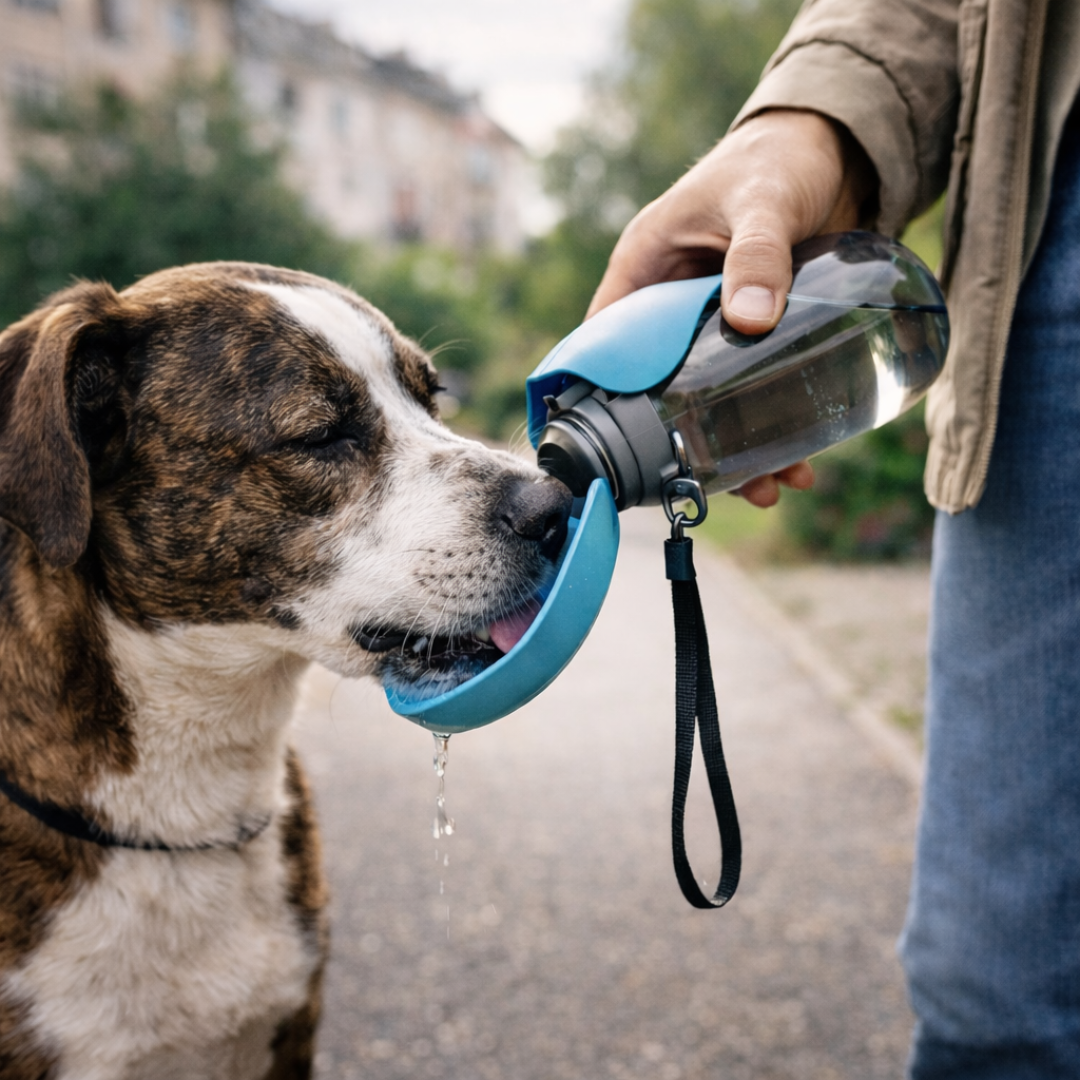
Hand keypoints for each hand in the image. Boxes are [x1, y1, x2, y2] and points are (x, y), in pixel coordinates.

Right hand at [587, 109, 876, 505]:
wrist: (838, 145)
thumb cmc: (777, 158)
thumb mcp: (761, 201)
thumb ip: (757, 254)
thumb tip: (751, 321)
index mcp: (644, 270)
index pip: (603, 344)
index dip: (599, 399)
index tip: (614, 455)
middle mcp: (672, 304)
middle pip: (662, 387)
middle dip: (687, 442)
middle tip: (712, 486)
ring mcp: (716, 324)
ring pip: (713, 399)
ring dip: (740, 445)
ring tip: (775, 487)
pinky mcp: (758, 332)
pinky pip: (755, 388)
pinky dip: (776, 422)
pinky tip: (804, 456)